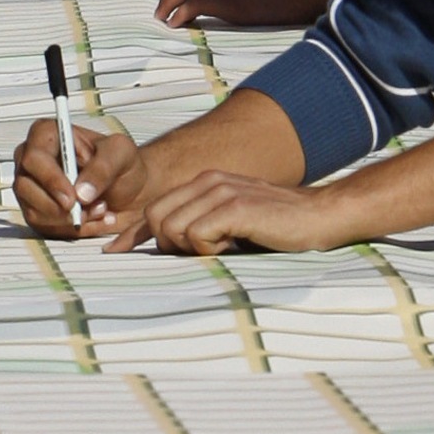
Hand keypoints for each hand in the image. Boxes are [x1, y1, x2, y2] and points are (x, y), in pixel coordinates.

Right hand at [13, 120, 147, 238]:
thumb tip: (81, 191)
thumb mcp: (122, 154)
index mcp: (48, 136)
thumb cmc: (122, 164)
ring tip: (100, 209)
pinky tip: (92, 218)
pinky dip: (72, 228)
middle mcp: (33, 162)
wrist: (130, 190)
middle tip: (91, 209)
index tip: (72, 198)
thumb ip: (103, 167)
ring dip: (70, 218)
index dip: (50, 179)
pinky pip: (45, 227)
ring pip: (36, 211)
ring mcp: (31, 188)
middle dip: (61, 206)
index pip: (34, 157)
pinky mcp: (37, 212)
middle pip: (26, 187)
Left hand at [121, 170, 352, 254]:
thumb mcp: (231, 222)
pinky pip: (197, 235)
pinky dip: (209, 248)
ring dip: (190, 247)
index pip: (155, 206)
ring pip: (171, 228)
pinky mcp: (235, 207)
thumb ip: (201, 225)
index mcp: (205, 182)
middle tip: (200, 251)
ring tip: (223, 246)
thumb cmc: (277, 226)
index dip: (132, 233)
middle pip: (155, 217)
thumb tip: (164, 246)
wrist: (319, 216)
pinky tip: (234, 244)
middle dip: (166, 243)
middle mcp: (208, 181)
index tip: (115, 251)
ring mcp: (221, 191)